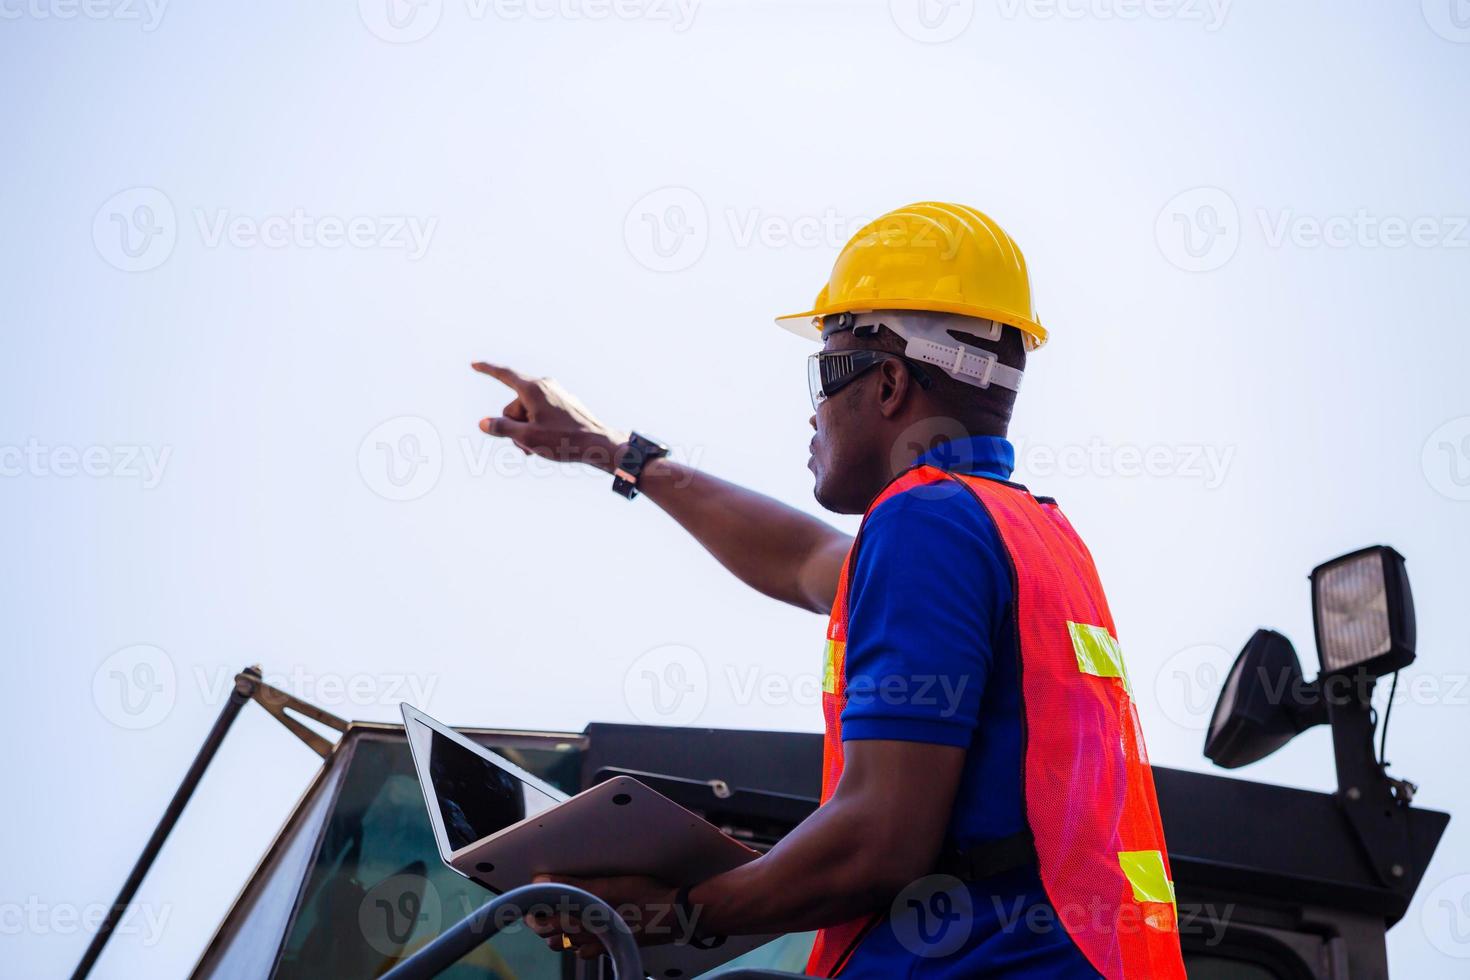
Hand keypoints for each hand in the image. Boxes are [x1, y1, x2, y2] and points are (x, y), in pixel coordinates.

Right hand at [472, 362, 628, 472]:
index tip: (474, 364)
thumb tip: (484, 423)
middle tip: (528, 443)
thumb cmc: (563, 441)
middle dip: (514, 425)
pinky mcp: (564, 404)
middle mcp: (545, 386)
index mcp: (533, 389)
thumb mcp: (527, 437)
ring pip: (527, 412)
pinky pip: (541, 414)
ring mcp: (556, 394)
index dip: (487, 370)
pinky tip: (550, 442)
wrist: (599, 444)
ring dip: (526, 430)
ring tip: (539, 446)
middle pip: (514, 405)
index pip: (504, 375)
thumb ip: (502, 428)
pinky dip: (538, 428)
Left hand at [522, 873, 691, 958]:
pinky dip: (579, 944)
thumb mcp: (607, 884)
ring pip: (567, 944)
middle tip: (538, 913)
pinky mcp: (611, 946)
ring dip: (559, 934)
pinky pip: (585, 951)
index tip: (529, 905)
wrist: (672, 916)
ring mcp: (599, 942)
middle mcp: (587, 933)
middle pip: (552, 936)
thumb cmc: (644, 896)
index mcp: (582, 916)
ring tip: (558, 921)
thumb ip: (572, 884)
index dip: (532, 914)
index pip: (544, 921)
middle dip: (542, 925)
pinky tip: (583, 935)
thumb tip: (542, 880)